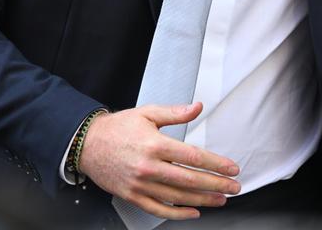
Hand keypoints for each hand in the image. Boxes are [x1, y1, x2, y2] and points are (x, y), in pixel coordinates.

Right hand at [78, 102, 240, 219]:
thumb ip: (175, 112)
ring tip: (220, 199)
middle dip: (216, 185)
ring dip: (203, 200)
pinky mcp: (132, 196)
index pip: (193, 157)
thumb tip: (197, 107)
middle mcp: (149, 166)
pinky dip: (177, 213)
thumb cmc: (118, 128)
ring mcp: (140, 184)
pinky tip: (192, 212)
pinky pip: (158, 209)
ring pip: (177, 197)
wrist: (87, 143)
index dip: (216, 164)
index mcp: (155, 144)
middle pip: (190, 180)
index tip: (231, 168)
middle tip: (233, 187)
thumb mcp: (148, 113)